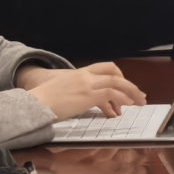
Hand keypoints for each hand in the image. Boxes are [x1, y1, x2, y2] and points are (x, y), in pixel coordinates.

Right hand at [19, 63, 147, 120]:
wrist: (34, 103)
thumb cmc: (43, 101)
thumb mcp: (61, 91)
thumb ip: (76, 93)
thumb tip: (85, 104)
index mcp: (78, 73)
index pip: (105, 68)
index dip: (118, 77)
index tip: (124, 88)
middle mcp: (84, 75)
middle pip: (114, 72)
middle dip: (128, 84)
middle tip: (138, 95)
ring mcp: (87, 84)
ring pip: (117, 82)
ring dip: (131, 92)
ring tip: (139, 102)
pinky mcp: (87, 94)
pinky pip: (112, 94)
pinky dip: (122, 98)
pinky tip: (127, 105)